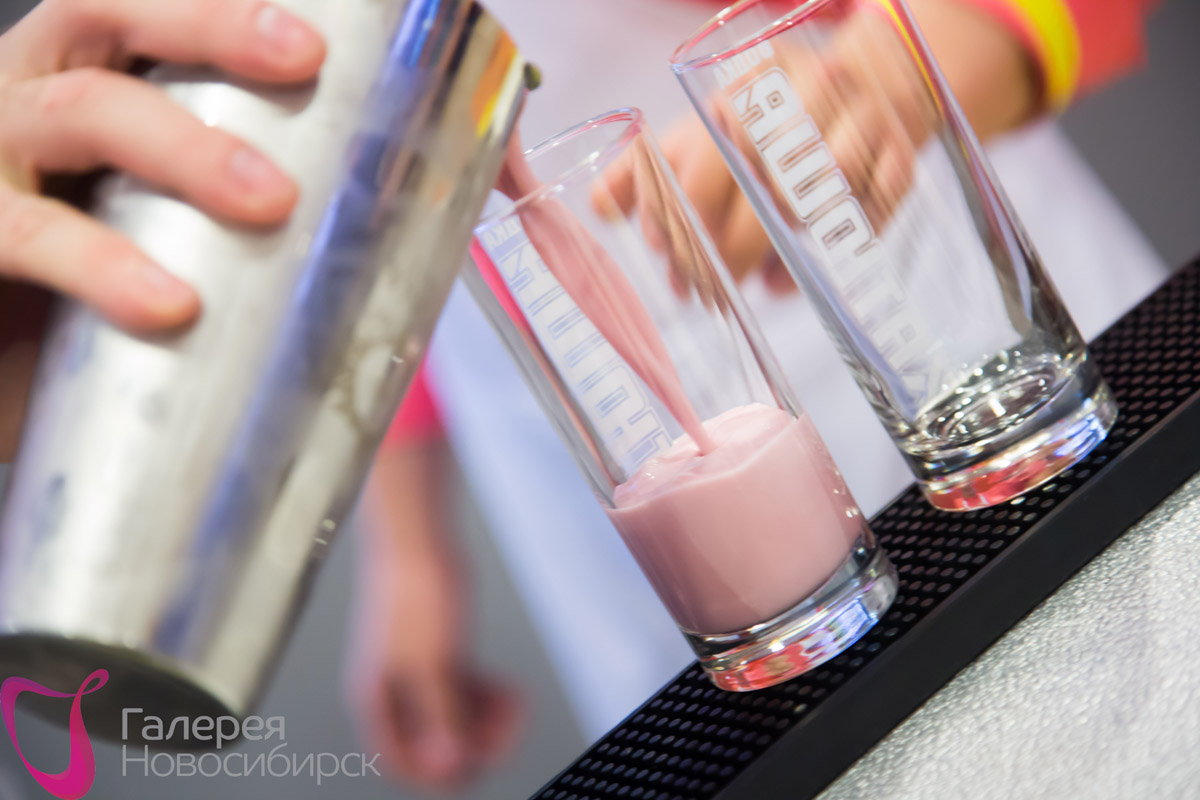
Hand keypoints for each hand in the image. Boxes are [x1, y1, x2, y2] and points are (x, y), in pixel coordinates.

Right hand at [0, 0, 325, 459]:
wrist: (6, 373)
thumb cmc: (91, 302)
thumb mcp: (168, 240)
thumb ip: (248, 225)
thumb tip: (393, 247)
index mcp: (92, 79)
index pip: (147, 10)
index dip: (220, 7)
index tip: (313, 39)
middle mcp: (34, 96)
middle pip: (108, 18)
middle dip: (212, 34)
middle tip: (304, 66)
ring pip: (77, 112)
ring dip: (184, 148)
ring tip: (268, 203)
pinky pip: (24, 236)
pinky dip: (100, 264)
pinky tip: (168, 304)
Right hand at [346, 442, 522, 789]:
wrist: (419, 535)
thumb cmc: (417, 588)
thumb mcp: (435, 661)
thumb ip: (442, 716)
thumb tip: (451, 766)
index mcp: (378, 700)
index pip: (404, 764)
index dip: (443, 772)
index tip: (480, 757)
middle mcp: (393, 693)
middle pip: (435, 747)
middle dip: (476, 741)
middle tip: (510, 723)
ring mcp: (416, 675)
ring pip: (454, 721)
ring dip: (487, 720)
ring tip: (514, 702)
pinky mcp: (436, 656)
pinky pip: (463, 694)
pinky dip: (487, 697)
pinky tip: (509, 689)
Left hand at [601, 0, 1035, 294]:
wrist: (872, 83)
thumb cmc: (770, 120)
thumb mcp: (705, 130)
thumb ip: (650, 165)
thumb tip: (601, 206)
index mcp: (753, 83)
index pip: (710, 154)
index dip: (684, 211)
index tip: (668, 252)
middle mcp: (810, 95)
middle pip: (761, 184)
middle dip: (725, 248)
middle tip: (702, 290)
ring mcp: (863, 125)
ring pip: (816, 202)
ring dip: (774, 255)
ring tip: (744, 286)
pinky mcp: (902, 159)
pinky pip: (866, 217)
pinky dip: (823, 258)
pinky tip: (784, 284)